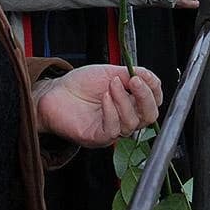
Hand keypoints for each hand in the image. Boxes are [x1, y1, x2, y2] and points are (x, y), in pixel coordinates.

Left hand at [34, 65, 163, 146]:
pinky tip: (105, 98)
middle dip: (145, 97)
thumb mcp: (110, 72)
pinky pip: (113, 130)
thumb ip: (131, 74)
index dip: (154, 90)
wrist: (55, 92)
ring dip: (123, 100)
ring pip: (131, 123)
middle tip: (135, 81)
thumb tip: (148, 76)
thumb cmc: (80, 84)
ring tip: (112, 84)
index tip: (144, 76)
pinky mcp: (97, 137)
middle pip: (149, 116)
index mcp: (130, 102)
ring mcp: (112, 129)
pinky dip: (111, 111)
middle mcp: (124, 117)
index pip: (153, 102)